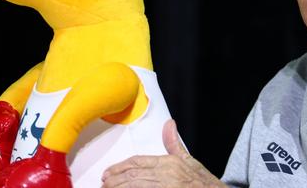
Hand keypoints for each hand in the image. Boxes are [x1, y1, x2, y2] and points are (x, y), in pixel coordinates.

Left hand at [101, 119, 225, 187]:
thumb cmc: (203, 182)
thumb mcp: (189, 160)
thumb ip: (173, 144)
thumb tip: (169, 123)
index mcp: (170, 163)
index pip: (139, 162)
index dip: (121, 167)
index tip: (108, 172)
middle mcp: (167, 175)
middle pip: (134, 176)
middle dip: (116, 179)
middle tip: (104, 182)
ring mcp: (166, 187)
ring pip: (136, 187)